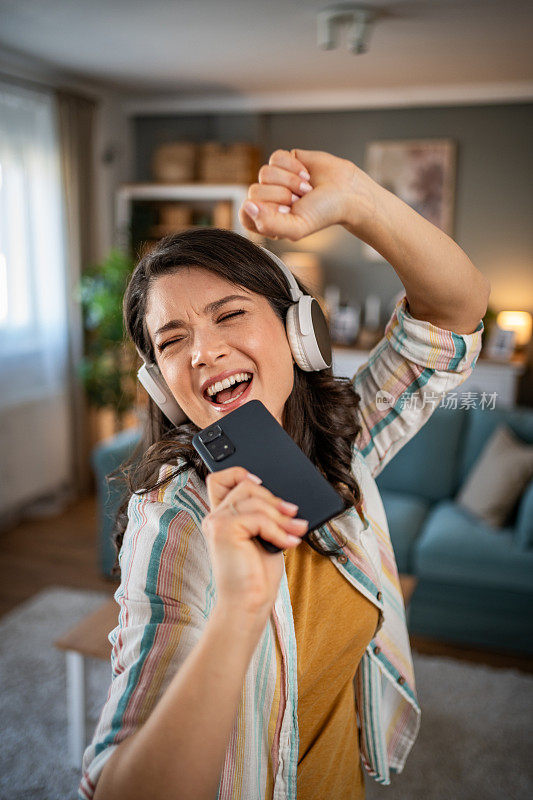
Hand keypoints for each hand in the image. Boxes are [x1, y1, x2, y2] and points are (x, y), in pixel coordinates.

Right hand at [202, 467, 308, 624]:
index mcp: (222, 517)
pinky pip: (259, 518)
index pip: (220, 479)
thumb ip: (265, 516)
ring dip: (282, 516)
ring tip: (297, 531)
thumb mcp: (265, 537)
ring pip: (255, 499)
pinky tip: (289, 543)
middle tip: (294, 516)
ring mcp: (217, 522)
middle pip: (245, 484)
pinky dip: (278, 530)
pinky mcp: (223, 530)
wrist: (248, 604)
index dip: (240, 472)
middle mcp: (215, 517)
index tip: (262, 483)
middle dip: (275, 499)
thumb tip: (287, 501)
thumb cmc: (257, 576)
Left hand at [239, 148, 375, 241]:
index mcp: (267, 221)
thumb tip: (247, 205)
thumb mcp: (297, 227)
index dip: (262, 212)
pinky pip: (276, 158)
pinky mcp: (284, 161)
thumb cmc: (324, 213)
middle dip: (281, 195)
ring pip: (265, 173)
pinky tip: (306, 175)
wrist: (347, 191)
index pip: (245, 215)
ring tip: (306, 189)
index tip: (284, 212)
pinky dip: (293, 166)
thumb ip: (269, 224)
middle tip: (300, 201)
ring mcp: (275, 180)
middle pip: (254, 191)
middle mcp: (268, 200)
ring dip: (290, 181)